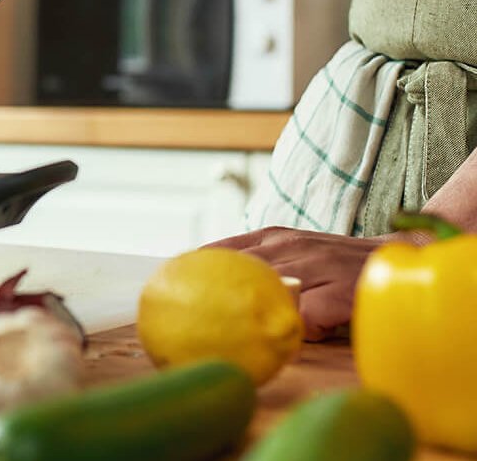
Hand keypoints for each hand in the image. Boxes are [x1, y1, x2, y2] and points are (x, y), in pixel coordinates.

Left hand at [208, 228, 388, 341]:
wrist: (401, 255)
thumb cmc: (338, 262)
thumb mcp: (296, 251)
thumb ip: (264, 260)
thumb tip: (215, 283)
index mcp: (276, 237)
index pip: (226, 249)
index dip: (199, 266)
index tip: (172, 282)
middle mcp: (291, 247)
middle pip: (242, 271)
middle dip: (216, 294)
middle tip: (190, 317)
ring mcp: (316, 268)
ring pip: (272, 293)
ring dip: (257, 315)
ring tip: (238, 335)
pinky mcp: (340, 293)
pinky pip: (306, 317)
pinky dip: (300, 330)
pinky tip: (305, 336)